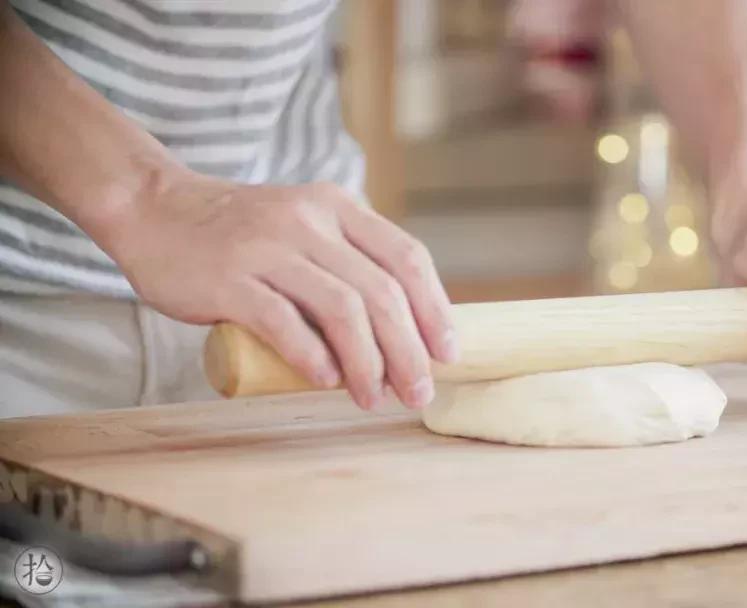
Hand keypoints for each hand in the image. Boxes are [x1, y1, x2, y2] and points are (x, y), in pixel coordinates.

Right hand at [100, 172, 457, 408]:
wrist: (155, 210)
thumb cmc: (242, 236)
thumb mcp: (305, 227)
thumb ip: (346, 260)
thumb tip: (403, 330)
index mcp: (338, 207)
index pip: (406, 257)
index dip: (435, 309)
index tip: (447, 353)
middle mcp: (309, 220)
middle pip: (381, 291)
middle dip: (409, 350)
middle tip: (418, 392)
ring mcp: (267, 246)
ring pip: (341, 308)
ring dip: (368, 362)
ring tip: (374, 397)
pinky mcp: (227, 278)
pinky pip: (282, 320)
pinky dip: (311, 355)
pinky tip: (326, 381)